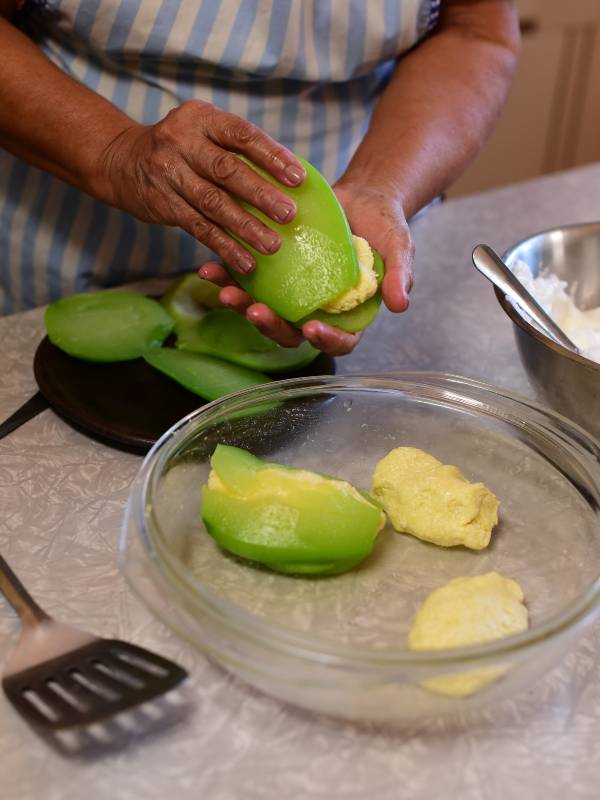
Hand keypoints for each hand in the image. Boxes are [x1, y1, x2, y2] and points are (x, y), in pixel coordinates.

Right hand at [100, 100, 305, 272]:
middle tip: (289, 214)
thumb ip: (238, 147)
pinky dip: (225, 247)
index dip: (271, 156)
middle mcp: (182, 142)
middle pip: (227, 170)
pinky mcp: (164, 205)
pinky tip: (246, 262)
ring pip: (214, 204)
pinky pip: (199, 229)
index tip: (298, 177)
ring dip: (246, 227)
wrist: (122, 161)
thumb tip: (291, 175)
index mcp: (201, 119)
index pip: (241, 135)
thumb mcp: (204, 131)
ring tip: (272, 245)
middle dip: (261, 194)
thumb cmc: (182, 147)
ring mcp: (170, 175)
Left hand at [199, 181, 412, 355]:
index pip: (340, 340)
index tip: (312, 328)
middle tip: (255, 311)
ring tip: (224, 292)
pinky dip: (226, 276)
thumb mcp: (398, 245)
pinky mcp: (272, 275)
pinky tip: (209, 268)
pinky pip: (247, 282)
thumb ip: (399, 275)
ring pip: (264, 311)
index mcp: (348, 315)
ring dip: (242, 306)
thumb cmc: (384, 225)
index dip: (326, 340)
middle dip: (272, 326)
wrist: (360, 197)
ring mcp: (292, 295)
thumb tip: (400, 305)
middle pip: (292, 332)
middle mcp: (316, 310)